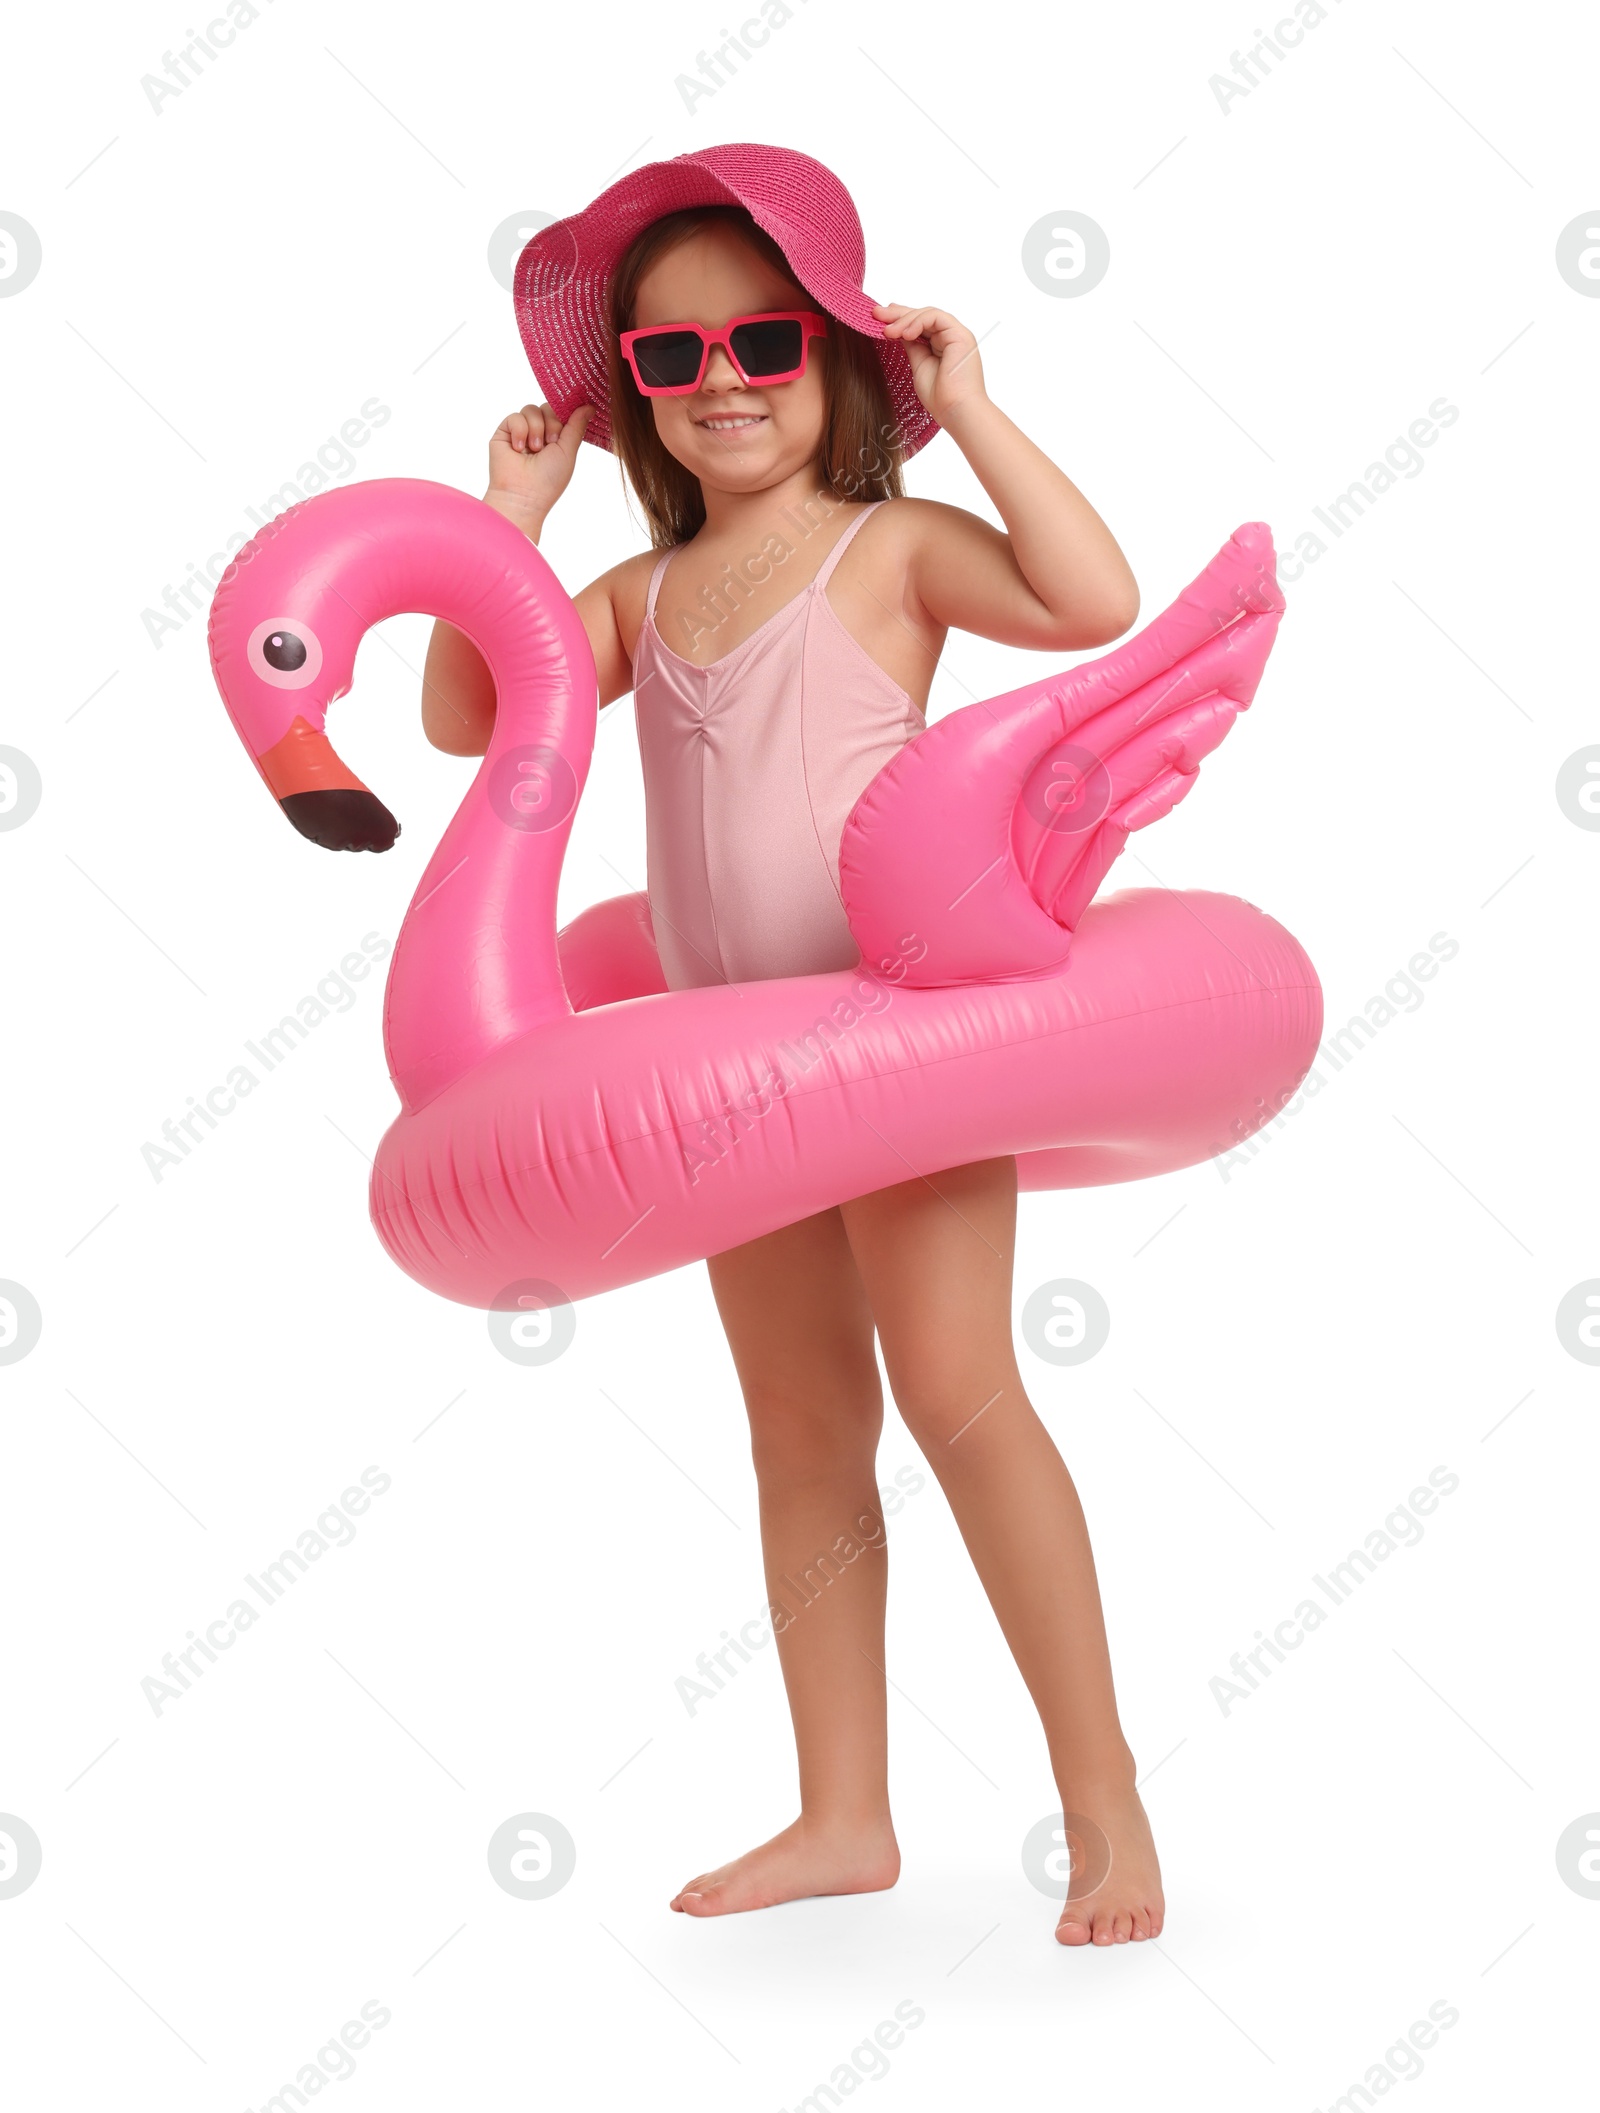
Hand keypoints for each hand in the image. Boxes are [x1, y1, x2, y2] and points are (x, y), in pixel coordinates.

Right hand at [485, 402, 592, 526]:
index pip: (561, 413)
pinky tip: (519, 448)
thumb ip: (577, 426)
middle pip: (548, 407)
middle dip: (551, 424)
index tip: (563, 434)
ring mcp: (521, 432)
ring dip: (536, 429)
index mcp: (556, 439)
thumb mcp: (569, 451)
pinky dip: (520, 431)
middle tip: (549, 445)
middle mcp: (538, 434)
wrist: (523, 495)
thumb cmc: (548, 480)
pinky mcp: (504, 433)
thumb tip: (589, 406)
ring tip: (534, 450)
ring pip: (531, 409)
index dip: (564, 417)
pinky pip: (515, 416)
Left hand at [872, 304, 987, 425]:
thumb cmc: (940, 398)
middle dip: (897, 314)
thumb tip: (897, 331)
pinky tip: (905, 334)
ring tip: (887, 331)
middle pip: (922, 316)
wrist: (956, 411)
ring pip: (928, 314)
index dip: (899, 319)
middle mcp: (950, 338)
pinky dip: (918, 322)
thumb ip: (911, 346)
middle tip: (875, 314)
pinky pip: (936, 317)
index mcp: (941, 346)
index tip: (878, 319)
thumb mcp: (918, 366)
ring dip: (904, 320)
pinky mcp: (960, 335)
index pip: (919, 325)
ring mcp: (956, 335)